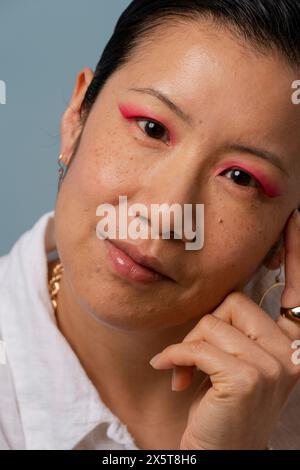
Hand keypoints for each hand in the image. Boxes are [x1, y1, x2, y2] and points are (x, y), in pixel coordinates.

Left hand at [149, 209, 299, 449]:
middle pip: (233, 302)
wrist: (217, 453)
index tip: (293, 217)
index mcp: (290, 345)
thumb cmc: (220, 405)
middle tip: (198, 359)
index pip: (298, 290)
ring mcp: (275, 366)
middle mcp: (292, 353)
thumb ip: (235, 327)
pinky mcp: (249, 378)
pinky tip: (175, 378)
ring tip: (189, 375)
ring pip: (213, 322)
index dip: (296, 252)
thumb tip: (222, 296)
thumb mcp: (232, 360)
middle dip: (205, 327)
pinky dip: (177, 358)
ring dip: (190, 347)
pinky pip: (199, 345)